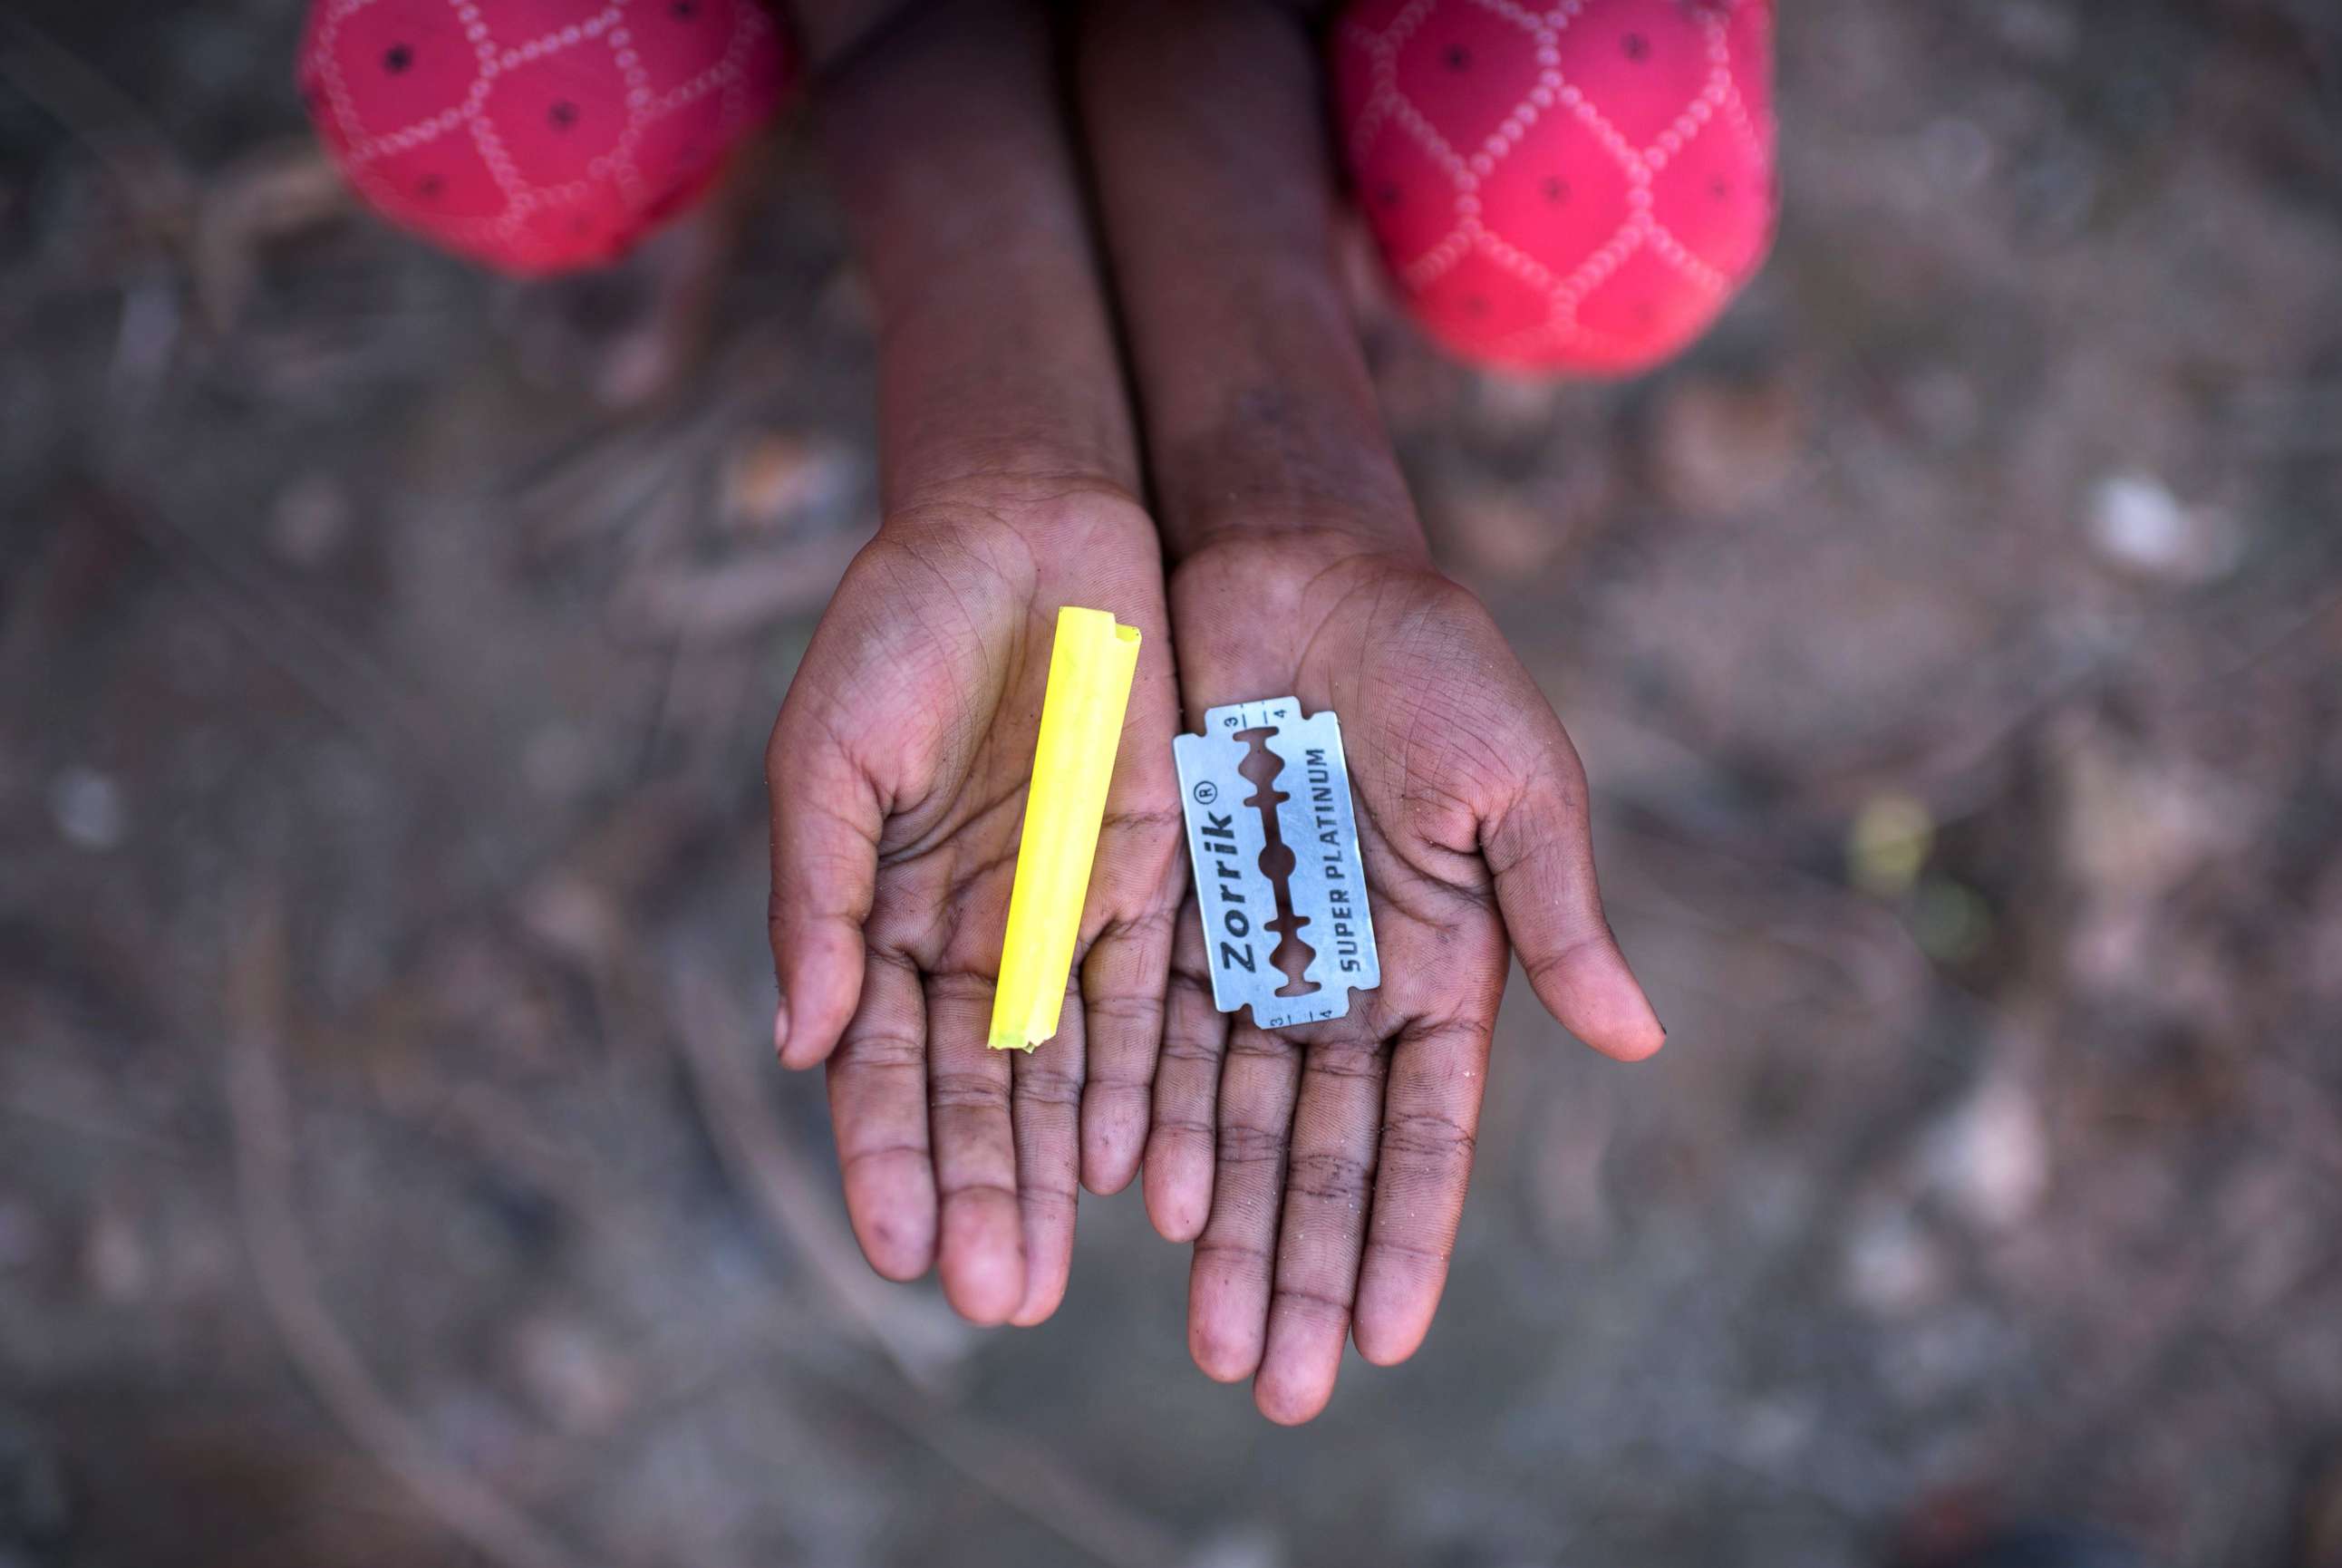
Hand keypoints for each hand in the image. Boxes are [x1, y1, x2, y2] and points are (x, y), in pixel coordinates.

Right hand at [766, 0, 1183, 1326]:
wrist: (1023, 526)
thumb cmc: (898, 628)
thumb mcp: (829, 751)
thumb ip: (815, 893)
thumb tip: (800, 1040)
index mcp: (877, 914)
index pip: (879, 1062)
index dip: (885, 1155)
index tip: (897, 1248)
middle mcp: (970, 936)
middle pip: (976, 1092)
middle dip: (981, 1192)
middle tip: (993, 1298)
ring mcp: (1058, 914)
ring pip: (1062, 1072)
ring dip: (1054, 1172)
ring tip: (1054, 1268)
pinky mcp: (1144, 878)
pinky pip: (1145, 1001)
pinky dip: (1138, 1081)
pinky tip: (1137, 1168)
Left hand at [1076, 1, 1663, 1418]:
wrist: (1294, 563)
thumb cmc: (1431, 661)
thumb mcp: (1515, 780)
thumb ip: (1558, 911)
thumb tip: (1638, 1040)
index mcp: (1440, 966)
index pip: (1421, 1133)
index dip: (1403, 1236)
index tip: (1380, 1339)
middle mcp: (1341, 983)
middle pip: (1319, 1154)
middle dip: (1303, 1269)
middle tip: (1278, 1385)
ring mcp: (1251, 957)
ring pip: (1234, 1120)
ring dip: (1228, 1230)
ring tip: (1214, 1337)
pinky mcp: (1166, 913)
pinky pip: (1153, 1036)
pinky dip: (1152, 1117)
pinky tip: (1142, 1202)